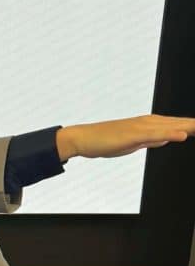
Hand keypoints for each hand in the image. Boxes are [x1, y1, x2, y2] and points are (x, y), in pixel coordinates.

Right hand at [56, 115, 194, 161]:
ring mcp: (141, 127)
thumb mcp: (134, 143)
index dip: (193, 126)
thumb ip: (151, 140)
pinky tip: (183, 136)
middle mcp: (148, 122)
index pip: (178, 125)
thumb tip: (166, 139)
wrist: (82, 138)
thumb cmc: (104, 141)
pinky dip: (170, 134)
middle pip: (180, 123)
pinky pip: (155, 135)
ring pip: (171, 127)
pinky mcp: (133, 135)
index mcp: (149, 124)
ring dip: (189, 126)